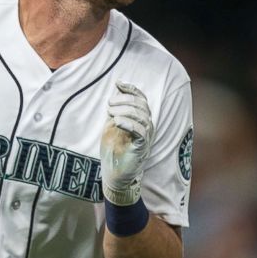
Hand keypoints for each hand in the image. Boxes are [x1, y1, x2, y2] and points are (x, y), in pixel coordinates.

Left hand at [101, 81, 153, 205]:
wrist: (114, 174)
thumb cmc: (113, 149)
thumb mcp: (111, 125)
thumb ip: (115, 110)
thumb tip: (115, 91)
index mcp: (141, 119)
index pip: (141, 100)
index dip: (132, 89)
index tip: (119, 83)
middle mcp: (147, 127)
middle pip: (141, 106)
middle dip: (125, 100)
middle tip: (109, 103)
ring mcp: (146, 137)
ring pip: (141, 116)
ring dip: (125, 110)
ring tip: (110, 112)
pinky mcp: (141, 147)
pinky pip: (139, 131)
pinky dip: (128, 123)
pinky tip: (116, 121)